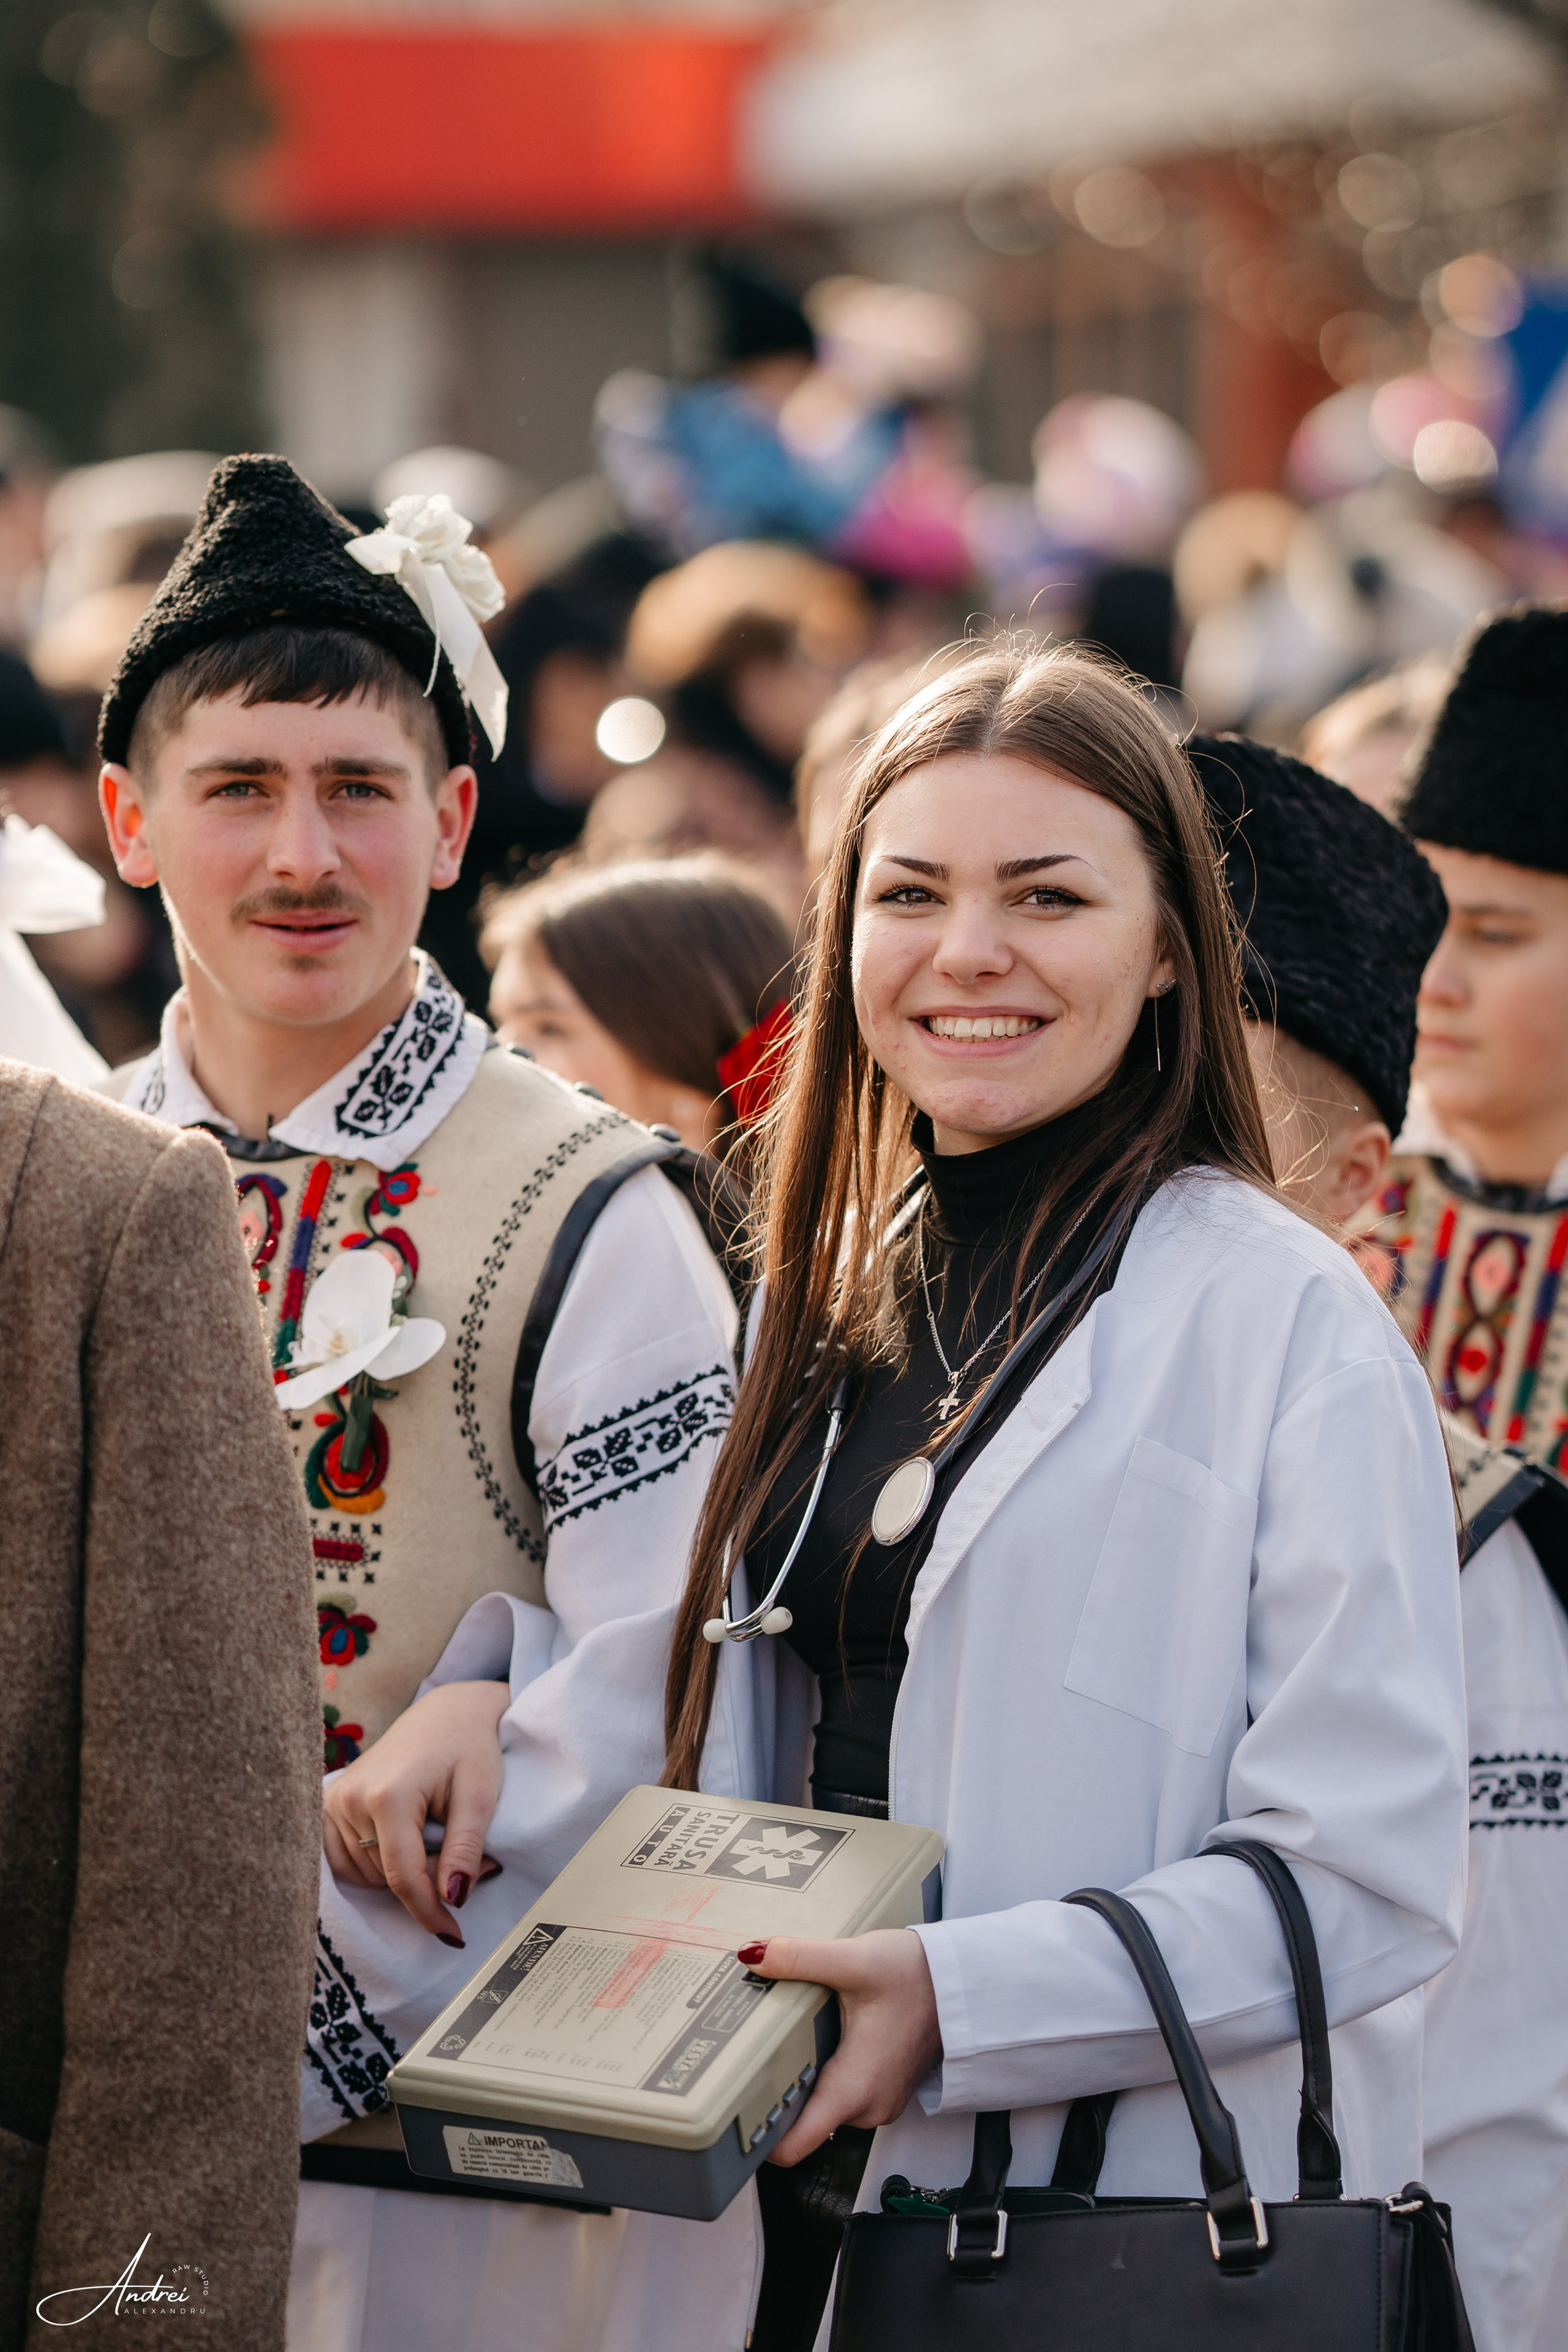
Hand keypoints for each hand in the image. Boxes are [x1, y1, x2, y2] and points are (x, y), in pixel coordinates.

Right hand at [322, 1679, 509, 1944]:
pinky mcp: (328, 1804)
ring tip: (436, 1838)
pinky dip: (377, 1864)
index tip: (453, 1936)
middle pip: (387, 1877)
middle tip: (464, 1856)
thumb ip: (464, 1849)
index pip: (402, 1877)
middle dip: (426, 1881)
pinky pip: (347, 1861)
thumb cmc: (469, 1747)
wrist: (447, 1712)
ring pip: (367, 1874)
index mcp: (387, 1795)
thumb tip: (452, 1901)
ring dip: (402, 1872)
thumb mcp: (480, 1796)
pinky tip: (402, 1840)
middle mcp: (349, 1799)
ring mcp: (333, 1801)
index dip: (428, 1913)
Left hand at [742, 1928, 941, 2164]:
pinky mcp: (885, 2087)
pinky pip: (844, 2092)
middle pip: (802, 2122)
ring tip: (784, 2039)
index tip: (730, 2113)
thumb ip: (801, 1958)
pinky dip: (828, 2070)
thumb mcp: (855, 1961)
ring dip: (804, 2079)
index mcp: (853, 2090)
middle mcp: (867, 2107)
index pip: (794, 2147)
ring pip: (823, 2105)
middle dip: (776, 2092)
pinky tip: (821, 2035)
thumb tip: (753, 1954)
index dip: (757, 2137)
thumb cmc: (920, 1977)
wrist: (964, 1981)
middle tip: (750, 2054)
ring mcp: (878, 2100)